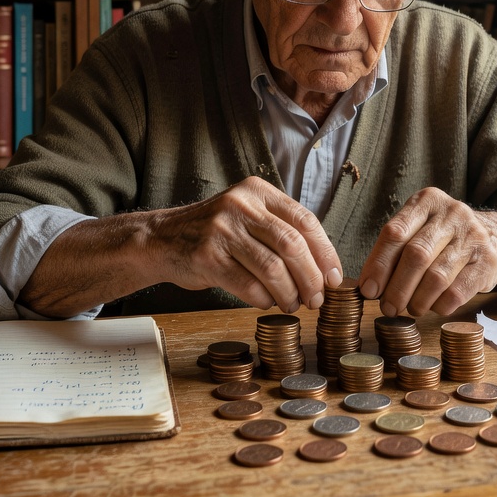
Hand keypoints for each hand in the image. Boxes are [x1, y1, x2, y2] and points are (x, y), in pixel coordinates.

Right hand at [146, 176, 344, 311]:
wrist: (162, 239)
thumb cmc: (216, 234)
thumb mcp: (248, 215)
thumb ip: (281, 229)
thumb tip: (325, 268)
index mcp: (258, 192)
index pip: (305, 221)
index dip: (326, 253)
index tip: (335, 278)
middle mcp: (241, 206)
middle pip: (292, 245)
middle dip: (312, 278)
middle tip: (317, 299)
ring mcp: (222, 230)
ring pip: (273, 269)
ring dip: (290, 294)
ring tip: (293, 304)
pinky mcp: (207, 257)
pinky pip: (248, 285)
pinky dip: (264, 299)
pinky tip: (267, 302)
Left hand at [356, 187, 496, 316]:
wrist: (495, 238)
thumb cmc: (444, 238)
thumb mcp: (419, 229)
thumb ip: (394, 250)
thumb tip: (369, 287)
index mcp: (428, 201)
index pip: (396, 233)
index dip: (378, 264)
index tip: (368, 289)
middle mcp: (453, 213)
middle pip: (416, 255)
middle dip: (397, 288)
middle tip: (387, 307)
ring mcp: (474, 236)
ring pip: (436, 277)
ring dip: (417, 301)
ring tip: (410, 309)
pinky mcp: (489, 261)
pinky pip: (457, 292)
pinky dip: (440, 305)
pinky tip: (433, 307)